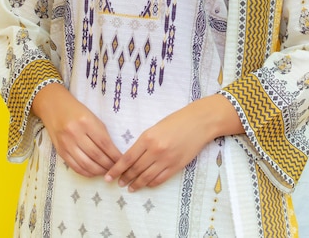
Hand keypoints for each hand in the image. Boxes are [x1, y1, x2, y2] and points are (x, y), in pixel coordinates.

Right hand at [32, 84, 120, 176]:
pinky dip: (86, 172)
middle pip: (96, 155)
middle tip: (116, 169)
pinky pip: (75, 167)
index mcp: (86, 122)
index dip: (114, 154)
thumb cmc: (77, 110)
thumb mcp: (92, 116)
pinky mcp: (60, 151)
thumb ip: (101, 132)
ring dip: (99, 171)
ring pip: (86, 164)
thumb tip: (113, 152)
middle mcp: (75, 133)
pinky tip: (94, 172)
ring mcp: (66, 143)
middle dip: (109, 165)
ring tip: (107, 172)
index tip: (122, 160)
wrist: (54, 107)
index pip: (104, 143)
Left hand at [105, 95, 242, 190]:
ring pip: (146, 177)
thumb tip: (132, 157)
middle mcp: (156, 150)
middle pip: (135, 169)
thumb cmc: (176, 120)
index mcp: (148, 137)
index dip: (116, 169)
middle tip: (118, 183)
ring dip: (136, 184)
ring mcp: (167, 160)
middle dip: (125, 178)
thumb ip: (144, 141)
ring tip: (129, 188)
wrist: (199, 122)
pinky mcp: (176, 166)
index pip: (127, 158)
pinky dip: (151, 183)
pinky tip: (146, 184)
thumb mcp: (156, 127)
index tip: (109, 177)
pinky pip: (160, 179)